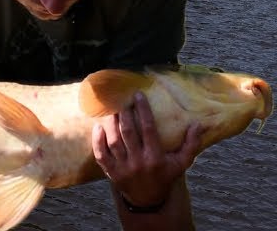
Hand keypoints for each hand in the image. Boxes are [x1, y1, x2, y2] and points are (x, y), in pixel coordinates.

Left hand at [91, 91, 201, 209]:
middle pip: (129, 133)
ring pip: (113, 141)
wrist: (147, 200)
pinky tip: (98, 126)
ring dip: (110, 123)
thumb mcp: (181, 163)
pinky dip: (97, 140)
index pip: (148, 129)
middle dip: (124, 113)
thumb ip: (191, 144)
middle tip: (120, 97)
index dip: (143, 110)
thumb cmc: (165, 176)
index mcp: (156, 158)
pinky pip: (101, 154)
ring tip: (109, 108)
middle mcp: (139, 162)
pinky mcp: (111, 172)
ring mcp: (123, 167)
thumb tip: (198, 124)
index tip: (138, 95)